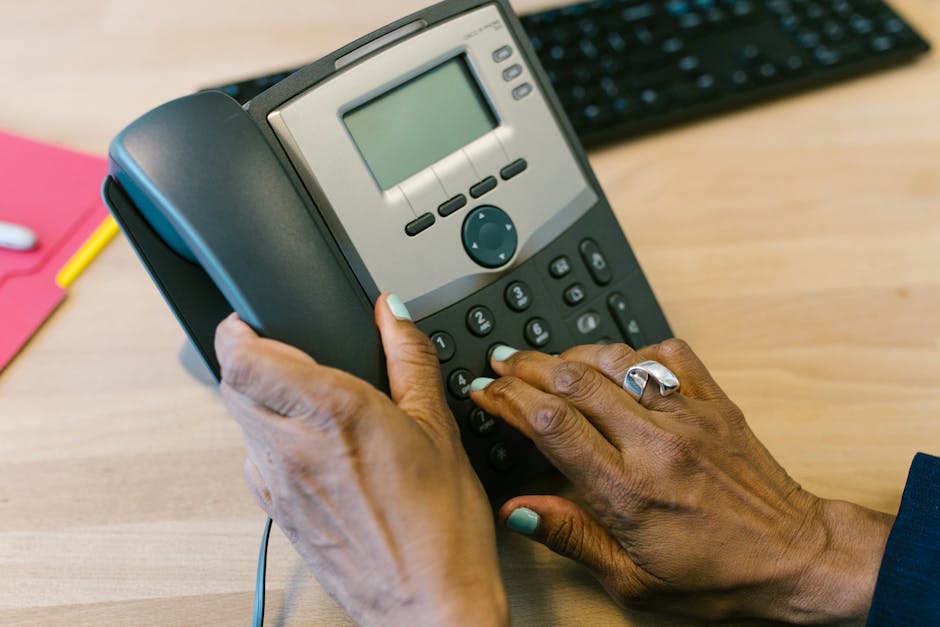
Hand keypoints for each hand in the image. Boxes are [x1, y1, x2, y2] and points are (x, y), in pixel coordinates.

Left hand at [215, 294, 506, 626]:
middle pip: (229, 385)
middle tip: (281, 352)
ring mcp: (278, 487)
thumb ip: (409, 357)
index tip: (252, 320)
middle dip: (247, 359)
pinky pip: (254, 461)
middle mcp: (292, 448)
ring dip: (257, 400)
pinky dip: (269, 439)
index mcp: (332, 414)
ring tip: (303, 398)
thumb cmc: (441, 527)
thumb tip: (392, 313)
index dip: (236, 329)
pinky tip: (313, 446)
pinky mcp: (279, 514)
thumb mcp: (438, 427)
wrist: (430, 608)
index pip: (241, 358)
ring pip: (239, 423)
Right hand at [471, 339, 893, 623]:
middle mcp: (655, 443)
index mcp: (628, 490)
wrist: (796, 556)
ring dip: (570, 352)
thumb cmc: (718, 574)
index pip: (550, 423)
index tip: (485, 392)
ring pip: (613, 359)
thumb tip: (516, 511)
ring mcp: (687, 415)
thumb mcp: (632, 578)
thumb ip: (569, 536)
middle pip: (571, 379)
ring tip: (546, 358)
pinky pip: (667, 353)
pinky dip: (632, 350)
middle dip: (525, 365)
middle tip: (500, 362)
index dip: (506, 399)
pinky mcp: (714, 401)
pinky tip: (617, 362)